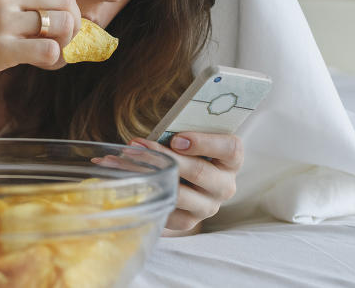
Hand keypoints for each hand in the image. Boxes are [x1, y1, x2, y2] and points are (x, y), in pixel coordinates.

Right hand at [0, 0, 81, 99]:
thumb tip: (60, 10)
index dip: (64, 3)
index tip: (60, 20)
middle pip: (63, 0)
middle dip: (72, 22)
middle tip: (64, 40)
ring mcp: (0, 20)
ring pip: (62, 24)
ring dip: (66, 42)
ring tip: (52, 54)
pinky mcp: (0, 49)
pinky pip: (50, 51)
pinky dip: (55, 60)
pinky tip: (44, 65)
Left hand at [129, 133, 243, 235]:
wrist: (181, 184)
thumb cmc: (184, 153)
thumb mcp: (188, 140)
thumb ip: (178, 134)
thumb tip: (148, 135)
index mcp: (230, 161)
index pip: (231, 149)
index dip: (204, 142)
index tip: (176, 139)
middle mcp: (224, 186)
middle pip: (200, 171)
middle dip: (165, 156)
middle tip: (136, 145)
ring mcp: (208, 206)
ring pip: (181, 193)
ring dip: (150, 175)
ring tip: (123, 161)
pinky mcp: (188, 221)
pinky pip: (167, 209)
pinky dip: (145, 193)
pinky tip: (128, 181)